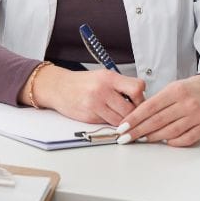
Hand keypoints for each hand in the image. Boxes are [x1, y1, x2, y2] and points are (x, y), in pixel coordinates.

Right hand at [27, 65, 145, 125]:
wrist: (58, 87)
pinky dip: (110, 122)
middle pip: (130, 109)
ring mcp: (95, 105)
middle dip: (134, 114)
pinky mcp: (89, 117)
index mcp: (108, 77)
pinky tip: (106, 115)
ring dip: (122, 121)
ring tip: (119, 115)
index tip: (139, 101)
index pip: (137, 88)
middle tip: (132, 113)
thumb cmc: (81, 82)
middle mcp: (102, 90)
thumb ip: (121, 85)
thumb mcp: (102, 76)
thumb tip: (141, 98)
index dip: (141, 98)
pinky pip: (107, 124)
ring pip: (120, 120)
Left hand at [116, 75, 199, 146]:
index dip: (134, 118)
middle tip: (126, 137)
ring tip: (141, 139)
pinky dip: (173, 142)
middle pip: (158, 121)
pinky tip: (164, 141)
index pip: (150, 107)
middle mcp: (188, 103)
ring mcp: (197, 116)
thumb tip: (133, 121)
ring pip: (170, 132)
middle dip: (138, 131)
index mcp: (176, 91)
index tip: (122, 127)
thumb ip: (154, 103)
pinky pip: (185, 139)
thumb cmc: (184, 92)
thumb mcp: (168, 89)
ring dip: (153, 137)